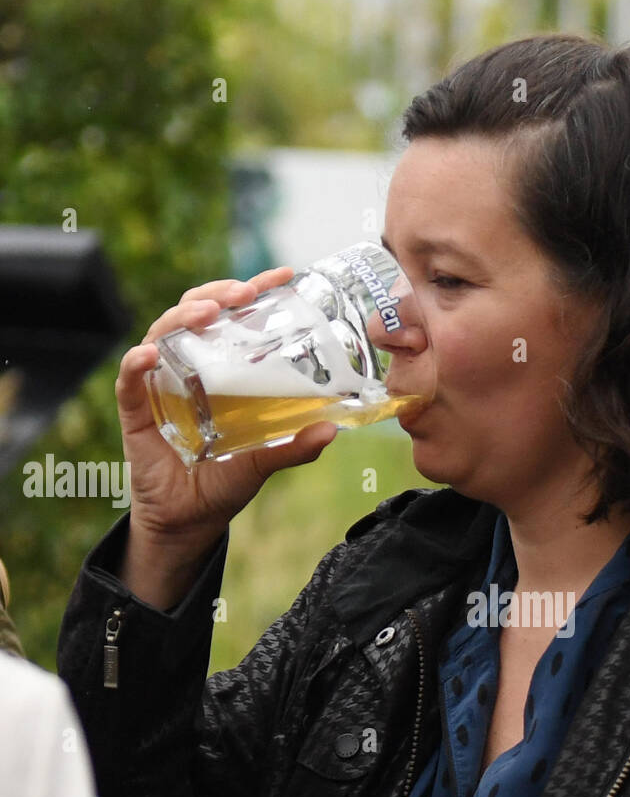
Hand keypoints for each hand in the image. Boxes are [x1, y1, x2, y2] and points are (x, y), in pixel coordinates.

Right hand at [117, 267, 337, 554]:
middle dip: (217, 294)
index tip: (283, 275)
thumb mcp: (264, 462)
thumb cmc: (223, 482)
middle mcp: (187, 366)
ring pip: (162, 333)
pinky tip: (148, 355)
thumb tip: (332, 430)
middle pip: (195, 313)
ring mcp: (158, 384)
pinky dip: (136, 363)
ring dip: (182, 318)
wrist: (189, 521)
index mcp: (219, 368)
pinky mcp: (134, 410)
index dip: (253, 291)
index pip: (234, 317)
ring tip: (206, 315)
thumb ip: (294, 447)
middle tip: (243, 293)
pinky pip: (129, 380)